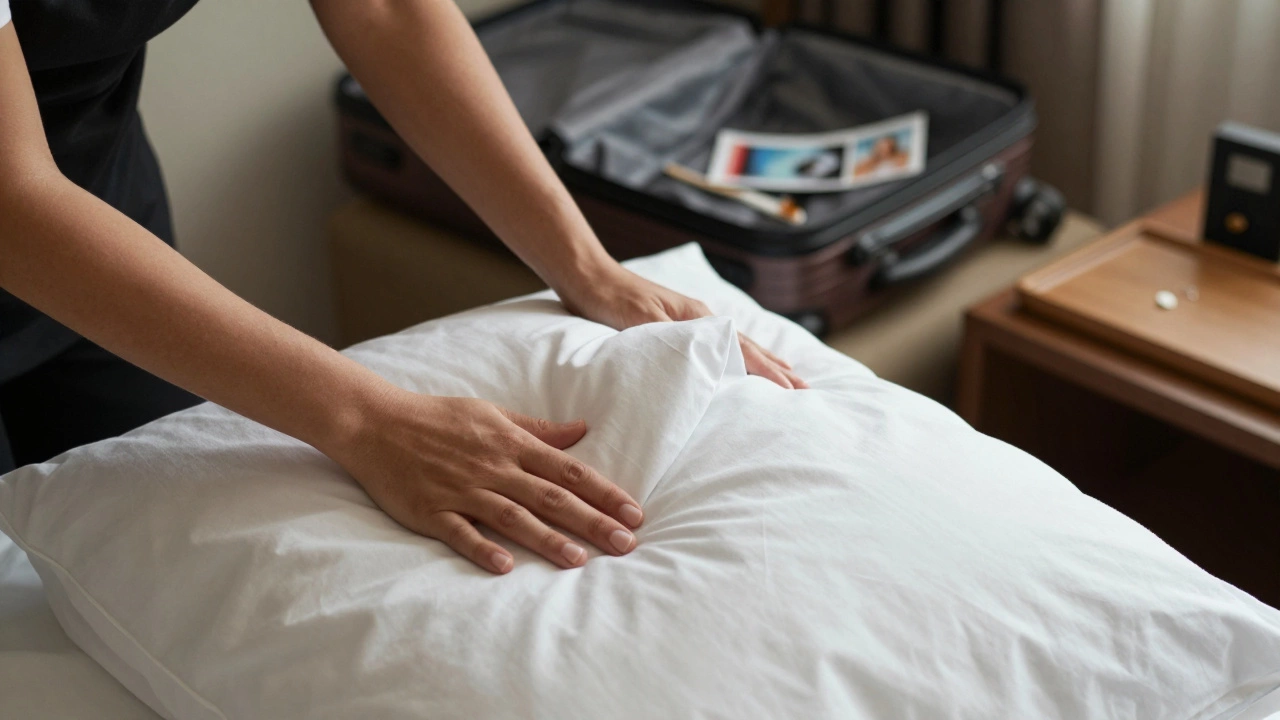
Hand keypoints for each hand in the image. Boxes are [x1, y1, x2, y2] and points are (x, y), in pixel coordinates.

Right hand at [332, 389, 644, 573]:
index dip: (604, 492)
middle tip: (625, 544)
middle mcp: (493, 467)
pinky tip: (504, 567)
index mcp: (510, 443)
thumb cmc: (438, 417)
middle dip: (591, 521)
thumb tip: (582, 429)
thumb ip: (538, 429)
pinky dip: (482, 547)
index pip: (568, 471)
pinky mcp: (431, 510)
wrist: (376, 421)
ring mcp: (462, 489)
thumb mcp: (492, 413)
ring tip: (578, 561)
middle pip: (550, 497)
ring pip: (512, 517)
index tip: (634, 513)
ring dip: (547, 539)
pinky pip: (460, 532)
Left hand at [560, 264, 807, 388]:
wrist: (586, 276)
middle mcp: (700, 318)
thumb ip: (674, 340)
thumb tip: (708, 355)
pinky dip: (738, 354)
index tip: (794, 390)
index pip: (743, 350)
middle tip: (805, 388)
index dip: (769, 371)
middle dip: (777, 368)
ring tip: (786, 372)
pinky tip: (738, 360)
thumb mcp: (642, 322)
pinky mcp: (675, 324)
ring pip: (737, 344)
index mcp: (698, 319)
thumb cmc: (610, 300)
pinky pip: (718, 344)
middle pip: (748, 346)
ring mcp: (690, 320)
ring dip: (763, 360)